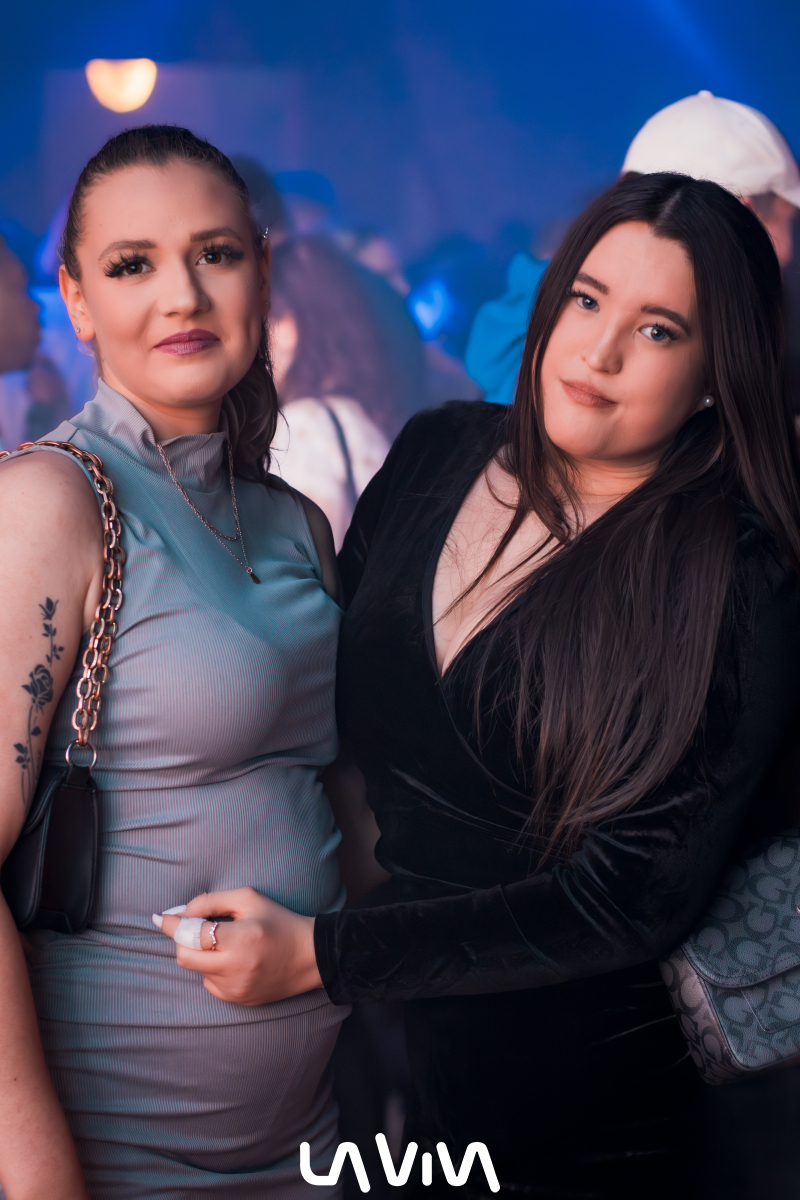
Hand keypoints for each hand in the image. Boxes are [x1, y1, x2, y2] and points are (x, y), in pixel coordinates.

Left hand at [152, 887, 321, 1005]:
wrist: (310, 957)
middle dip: (183, 940)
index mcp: (240, 938)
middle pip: (184, 957)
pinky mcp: (237, 1001)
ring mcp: (235, 989)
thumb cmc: (279, 921)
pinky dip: (213, 969)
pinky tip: (233, 959)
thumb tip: (179, 912)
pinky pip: (209, 983)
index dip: (172, 924)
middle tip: (194, 927)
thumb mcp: (248, 899)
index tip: (159, 917)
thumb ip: (210, 901)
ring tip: (225, 943)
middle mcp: (235, 968)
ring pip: (196, 970)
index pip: (191, 934)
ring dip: (201, 954)